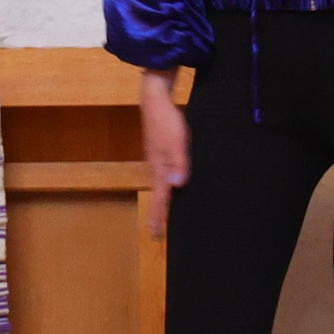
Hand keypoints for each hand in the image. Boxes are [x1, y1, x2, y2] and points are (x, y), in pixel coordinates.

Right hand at [141, 69, 188, 236]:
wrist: (155, 99)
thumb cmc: (166, 120)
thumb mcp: (177, 141)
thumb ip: (178, 163)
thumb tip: (177, 185)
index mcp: (158, 167)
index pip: (160, 197)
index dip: (159, 216)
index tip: (155, 234)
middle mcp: (156, 166)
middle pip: (158, 195)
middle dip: (158, 213)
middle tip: (156, 231)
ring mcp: (157, 159)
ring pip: (160, 186)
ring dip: (162, 201)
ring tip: (164, 214)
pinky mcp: (161, 152)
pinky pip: (163, 176)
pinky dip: (166, 187)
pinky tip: (172, 186)